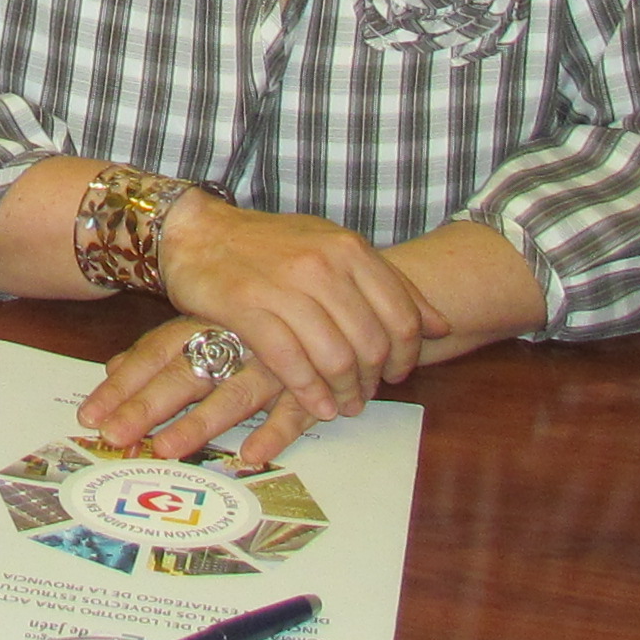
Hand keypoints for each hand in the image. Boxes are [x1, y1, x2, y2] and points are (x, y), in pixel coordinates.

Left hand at [82, 314, 321, 467]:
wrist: (328, 283)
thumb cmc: (256, 309)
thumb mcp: (205, 320)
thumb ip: (162, 348)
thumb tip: (112, 368)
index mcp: (202, 325)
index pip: (153, 355)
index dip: (121, 386)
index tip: (90, 416)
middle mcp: (232, 342)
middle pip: (182, 375)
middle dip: (146, 408)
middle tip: (114, 437)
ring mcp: (270, 363)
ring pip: (232, 393)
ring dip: (200, 423)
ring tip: (167, 450)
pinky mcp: (308, 382)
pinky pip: (293, 410)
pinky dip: (274, 433)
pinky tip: (251, 456)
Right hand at [152, 194, 435, 426]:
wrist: (199, 233)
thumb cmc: (270, 246)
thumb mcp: (334, 249)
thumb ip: (388, 284)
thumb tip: (440, 326)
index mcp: (348, 249)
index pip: (399, 314)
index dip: (406, 354)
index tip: (397, 374)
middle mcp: (321, 265)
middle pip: (369, 342)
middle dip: (373, 379)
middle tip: (365, 396)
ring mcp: (284, 286)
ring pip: (334, 356)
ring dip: (343, 391)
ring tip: (342, 406)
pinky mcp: (247, 308)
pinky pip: (290, 363)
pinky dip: (309, 393)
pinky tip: (316, 406)